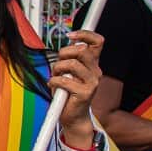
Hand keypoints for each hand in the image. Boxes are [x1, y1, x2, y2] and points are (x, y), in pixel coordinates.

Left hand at [49, 30, 103, 145]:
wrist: (73, 117)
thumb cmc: (68, 93)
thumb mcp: (68, 72)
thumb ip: (69, 58)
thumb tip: (66, 44)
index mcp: (92, 64)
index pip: (97, 42)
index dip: (85, 34)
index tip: (70, 35)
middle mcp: (95, 71)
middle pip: (81, 50)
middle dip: (63, 54)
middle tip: (58, 65)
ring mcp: (92, 82)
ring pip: (71, 64)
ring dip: (57, 69)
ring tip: (55, 76)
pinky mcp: (85, 93)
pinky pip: (64, 80)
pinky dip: (54, 82)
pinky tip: (54, 86)